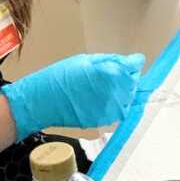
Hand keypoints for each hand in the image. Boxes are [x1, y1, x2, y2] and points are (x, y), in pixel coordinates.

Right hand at [4, 53, 143, 140]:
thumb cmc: (59, 77)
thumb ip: (111, 61)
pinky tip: (98, 99)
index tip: (127, 62)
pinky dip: (113, 104)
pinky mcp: (107, 120)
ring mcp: (113, 108)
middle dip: (125, 76)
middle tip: (107, 74)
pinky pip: (119, 110)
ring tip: (101, 87)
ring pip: (129, 97)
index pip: (137, 64)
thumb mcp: (85, 60)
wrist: (43, 102)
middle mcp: (118, 92)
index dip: (132, 62)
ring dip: (121, 91)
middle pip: (134, 81)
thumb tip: (129, 61)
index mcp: (113, 73)